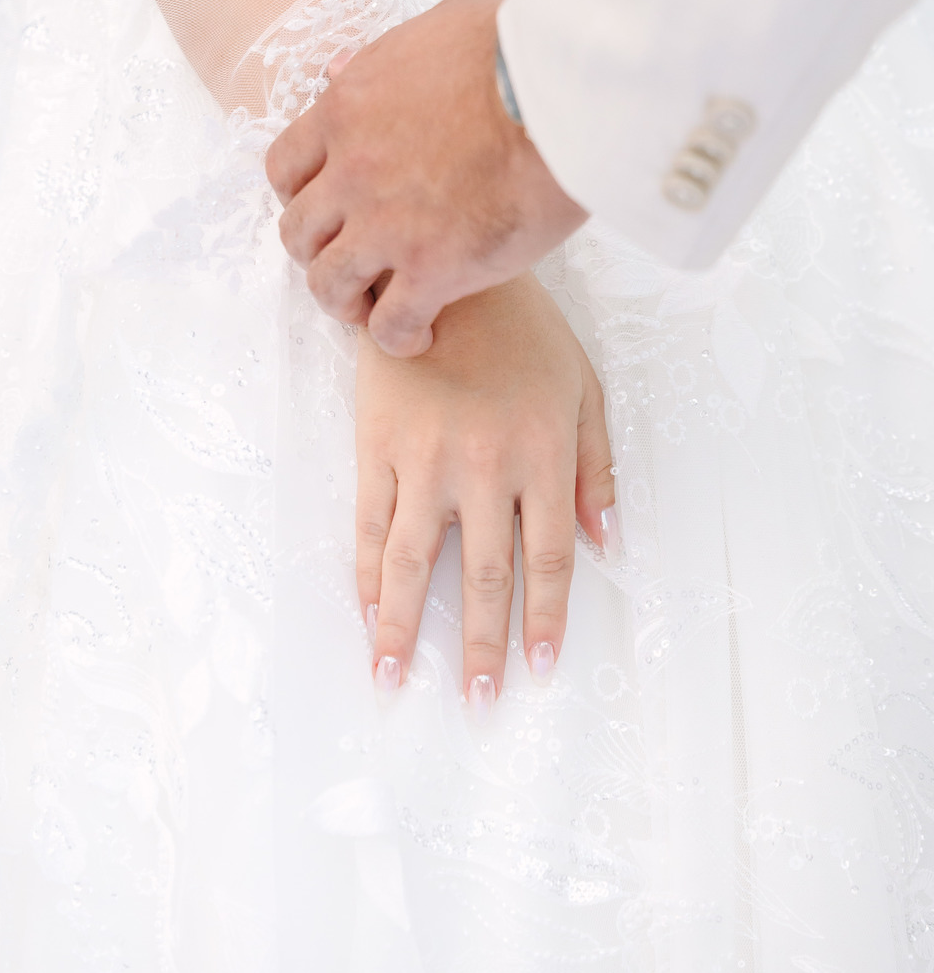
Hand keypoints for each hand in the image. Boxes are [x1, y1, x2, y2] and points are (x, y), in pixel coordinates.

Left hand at [265, 0, 586, 356]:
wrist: (566, 94)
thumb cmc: (516, 51)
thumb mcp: (433, 27)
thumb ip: (378, 57)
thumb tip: (339, 69)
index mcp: (347, 111)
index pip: (285, 166)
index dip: (297, 194)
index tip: (321, 207)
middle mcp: (353, 173)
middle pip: (298, 231)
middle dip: (315, 251)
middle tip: (345, 259)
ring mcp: (386, 225)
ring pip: (328, 284)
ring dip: (344, 302)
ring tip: (370, 311)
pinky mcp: (433, 270)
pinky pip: (390, 323)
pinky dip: (396, 338)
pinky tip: (419, 338)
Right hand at [355, 273, 614, 711]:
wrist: (444, 271)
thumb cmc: (523, 328)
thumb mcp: (583, 386)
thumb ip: (597, 466)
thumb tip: (606, 540)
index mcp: (543, 456)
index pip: (548, 559)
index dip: (545, 619)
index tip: (542, 668)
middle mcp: (485, 468)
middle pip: (485, 575)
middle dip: (483, 646)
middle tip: (479, 702)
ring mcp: (425, 459)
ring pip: (414, 563)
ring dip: (405, 628)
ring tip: (393, 679)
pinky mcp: (378, 445)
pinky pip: (370, 523)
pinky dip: (366, 573)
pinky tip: (366, 612)